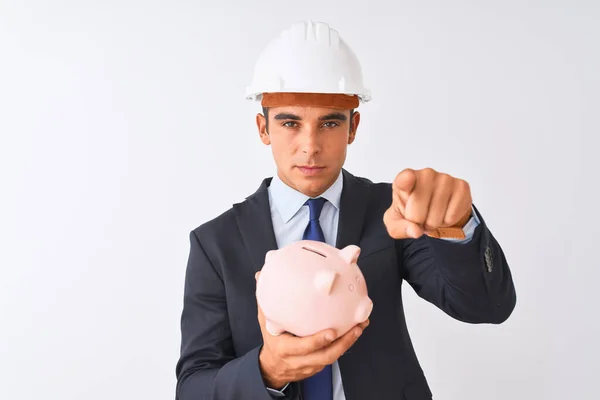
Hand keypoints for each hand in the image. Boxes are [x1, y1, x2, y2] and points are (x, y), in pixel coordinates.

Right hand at [254, 272, 368, 388]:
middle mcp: (299, 360)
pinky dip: (346, 344)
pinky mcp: (319, 367)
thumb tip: (260, 275)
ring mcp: (311, 366)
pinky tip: (355, 330)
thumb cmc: (272, 340)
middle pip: (324, 356)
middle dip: (343, 343)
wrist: (273, 367)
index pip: (302, 348)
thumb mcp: (265, 321)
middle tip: (356, 327)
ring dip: (349, 342)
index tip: (331, 332)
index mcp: (285, 348)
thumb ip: (265, 300)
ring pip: (333, 357)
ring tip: (360, 326)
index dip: (317, 342)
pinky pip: (334, 356)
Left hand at [384, 168, 471, 238]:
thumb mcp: (396, 223)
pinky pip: (453, 215)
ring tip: (431, 216)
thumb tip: (415, 231)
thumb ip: (400, 228)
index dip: (406, 180)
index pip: (404, 178)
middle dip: (418, 222)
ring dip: (433, 223)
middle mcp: (425, 174)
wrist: (432, 209)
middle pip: (418, 209)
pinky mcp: (461, 186)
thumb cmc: (411, 211)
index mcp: (404, 180)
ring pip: (437, 214)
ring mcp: (445, 178)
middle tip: (419, 218)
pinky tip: (444, 213)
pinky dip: (448, 221)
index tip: (408, 179)